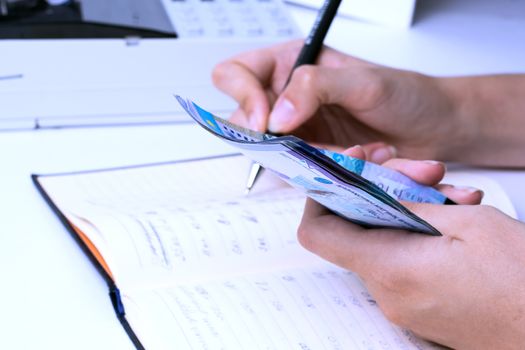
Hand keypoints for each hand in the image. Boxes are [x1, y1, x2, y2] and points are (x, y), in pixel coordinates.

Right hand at [212, 40, 470, 160]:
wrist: (435, 126)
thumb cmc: (405, 94)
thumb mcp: (363, 81)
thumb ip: (315, 88)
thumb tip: (276, 116)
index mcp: (289, 66)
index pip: (235, 75)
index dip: (242, 97)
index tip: (265, 122)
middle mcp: (286, 99)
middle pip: (245, 123)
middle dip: (280, 141)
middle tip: (316, 145)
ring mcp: (298, 132)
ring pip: (276, 155)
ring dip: (319, 158)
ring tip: (361, 149)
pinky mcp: (313, 158)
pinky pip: (304, 173)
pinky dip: (335, 171)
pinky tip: (367, 158)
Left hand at [297, 149, 524, 348]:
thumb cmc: (521, 282)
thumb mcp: (468, 223)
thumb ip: (413, 204)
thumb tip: (378, 191)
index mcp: (391, 267)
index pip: (319, 233)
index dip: (321, 197)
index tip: (342, 171)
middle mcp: (387, 291)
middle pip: (356, 230)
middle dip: (381, 193)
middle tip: (420, 174)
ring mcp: (402, 304)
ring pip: (383, 242)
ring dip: (408, 211)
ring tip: (453, 197)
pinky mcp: (419, 307)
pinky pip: (402, 262)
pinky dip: (418, 235)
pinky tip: (454, 220)